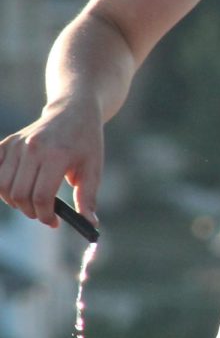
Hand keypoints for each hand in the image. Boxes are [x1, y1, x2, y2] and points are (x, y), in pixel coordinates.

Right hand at [0, 100, 102, 227]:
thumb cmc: (86, 142)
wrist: (73, 112)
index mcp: (56, 155)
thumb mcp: (93, 168)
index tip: (54, 222)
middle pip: (20, 194)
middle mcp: (33, 148)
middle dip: (31, 211)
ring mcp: (17, 144)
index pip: (41, 196)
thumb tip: (90, 224)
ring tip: (32, 202)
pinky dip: (1, 185)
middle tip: (44, 213)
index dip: (45, 215)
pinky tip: (17, 188)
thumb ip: (87, 198)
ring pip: (3, 186)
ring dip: (15, 202)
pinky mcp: (8, 143)